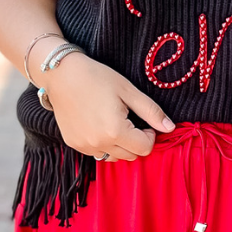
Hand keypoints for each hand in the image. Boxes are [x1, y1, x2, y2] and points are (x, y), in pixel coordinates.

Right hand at [42, 51, 173, 160]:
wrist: (61, 74)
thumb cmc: (97, 78)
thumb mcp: (128, 91)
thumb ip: (151, 112)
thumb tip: (170, 128)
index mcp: (115, 131)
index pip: (145, 149)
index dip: (150, 136)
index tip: (144, 122)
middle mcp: (99, 143)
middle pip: (131, 156)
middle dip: (136, 142)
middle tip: (130, 120)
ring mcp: (84, 146)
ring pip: (114, 157)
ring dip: (120, 146)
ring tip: (114, 123)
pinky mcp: (74, 144)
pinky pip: (97, 153)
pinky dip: (104, 145)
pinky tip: (99, 126)